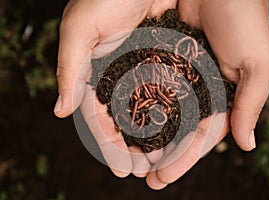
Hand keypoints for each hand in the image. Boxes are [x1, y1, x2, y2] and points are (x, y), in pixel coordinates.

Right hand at [53, 0, 177, 176]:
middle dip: (133, 149)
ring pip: (147, 113)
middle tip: (144, 172)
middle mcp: (119, 77)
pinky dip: (171, 116)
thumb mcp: (79, 29)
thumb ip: (69, 69)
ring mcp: (142, 72)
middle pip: (125, 122)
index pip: (99, 119)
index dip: (109, 146)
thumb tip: (60, 111)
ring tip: (161, 163)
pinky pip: (167, 94)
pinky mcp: (163, 62)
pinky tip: (179, 134)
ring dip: (154, 139)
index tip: (121, 169)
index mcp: (96, 75)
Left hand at [146, 0, 268, 188]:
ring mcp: (180, 76)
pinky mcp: (163, 59)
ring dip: (146, 135)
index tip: (162, 179)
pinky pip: (148, 86)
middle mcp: (199, 91)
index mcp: (223, 98)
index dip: (183, 160)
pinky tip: (123, 121)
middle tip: (142, 177)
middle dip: (162, 155)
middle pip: (177, 131)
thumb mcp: (258, 64)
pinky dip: (138, 104)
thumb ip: (250, 104)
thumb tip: (246, 144)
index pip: (201, 138)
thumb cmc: (247, 20)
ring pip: (161, 113)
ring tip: (129, 157)